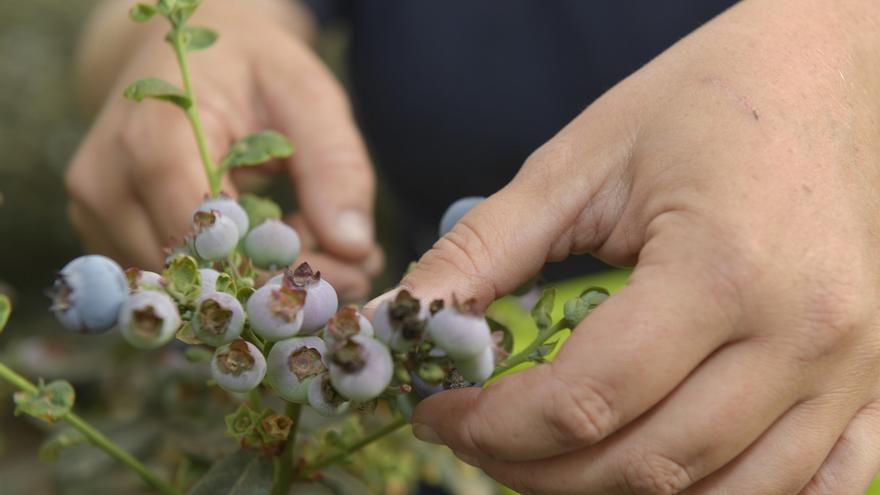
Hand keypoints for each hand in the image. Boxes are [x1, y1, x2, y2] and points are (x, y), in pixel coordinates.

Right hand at [66, 0, 379, 298]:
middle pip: (199, 273)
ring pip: (191, 288)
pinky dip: (234, 278)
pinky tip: (271, 243)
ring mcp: (97, 215)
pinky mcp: (106, 236)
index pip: (210, 238)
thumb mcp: (308, 96)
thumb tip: (353, 250)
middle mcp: (107, 183)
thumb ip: (336, 166)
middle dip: (282, 280)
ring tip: (309, 237)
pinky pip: (178, 283)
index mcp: (153, 135)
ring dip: (260, 282)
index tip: (349, 266)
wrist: (183, 58)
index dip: (281, 265)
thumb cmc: (250, 70)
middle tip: (351, 261)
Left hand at [391, 0, 879, 492]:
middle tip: (479, 438)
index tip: (439, 413)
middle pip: (648, 467)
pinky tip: (668, 473)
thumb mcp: (581, 161)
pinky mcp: (877, 380)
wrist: (828, 71)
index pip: (587, 401)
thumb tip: (399, 317)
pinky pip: (820, 489)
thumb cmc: (704, 101)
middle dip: (537, 469)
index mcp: (722, 269)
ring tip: (554, 454)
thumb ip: (484, 249)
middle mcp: (803, 335)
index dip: (492, 426)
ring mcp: (854, 369)